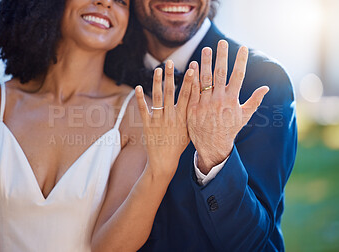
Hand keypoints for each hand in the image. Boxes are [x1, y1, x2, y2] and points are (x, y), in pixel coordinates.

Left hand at [135, 60, 193, 178]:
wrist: (164, 162)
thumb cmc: (179, 146)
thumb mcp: (189, 131)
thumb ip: (192, 116)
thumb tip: (199, 101)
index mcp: (183, 118)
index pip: (188, 96)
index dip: (190, 81)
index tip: (192, 68)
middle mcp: (171, 117)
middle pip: (171, 93)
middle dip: (171, 76)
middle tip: (170, 62)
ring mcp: (158, 121)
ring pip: (158, 98)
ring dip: (157, 82)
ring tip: (157, 69)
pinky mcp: (147, 125)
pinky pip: (143, 109)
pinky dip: (140, 98)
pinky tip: (138, 87)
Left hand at [187, 41, 269, 173]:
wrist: (212, 147)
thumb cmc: (229, 130)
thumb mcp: (244, 117)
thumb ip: (254, 101)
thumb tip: (266, 88)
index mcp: (232, 101)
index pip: (238, 76)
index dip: (240, 61)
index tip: (242, 48)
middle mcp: (219, 101)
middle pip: (220, 74)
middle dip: (222, 57)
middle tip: (221, 42)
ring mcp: (205, 104)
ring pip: (205, 79)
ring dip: (205, 63)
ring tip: (206, 49)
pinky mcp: (193, 108)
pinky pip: (192, 90)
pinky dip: (192, 77)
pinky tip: (193, 65)